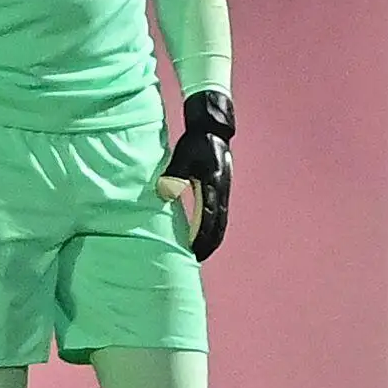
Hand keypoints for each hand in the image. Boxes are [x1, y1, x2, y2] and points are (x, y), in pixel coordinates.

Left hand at [160, 88, 232, 263]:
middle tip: (198, 259)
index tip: (192, 250)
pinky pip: (222, 213)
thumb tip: (164, 194)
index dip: (200, 236)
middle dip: (209, 243)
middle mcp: (220, 189)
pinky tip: (208, 234)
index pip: (207, 217)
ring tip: (203, 252)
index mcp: (211, 183)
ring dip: (214, 238)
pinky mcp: (223, 188)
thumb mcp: (182, 157)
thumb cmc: (196, 142)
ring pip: (222, 221)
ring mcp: (224, 190)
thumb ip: (174, 176)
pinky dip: (216, 227)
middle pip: (218, 224)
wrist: (214, 129)